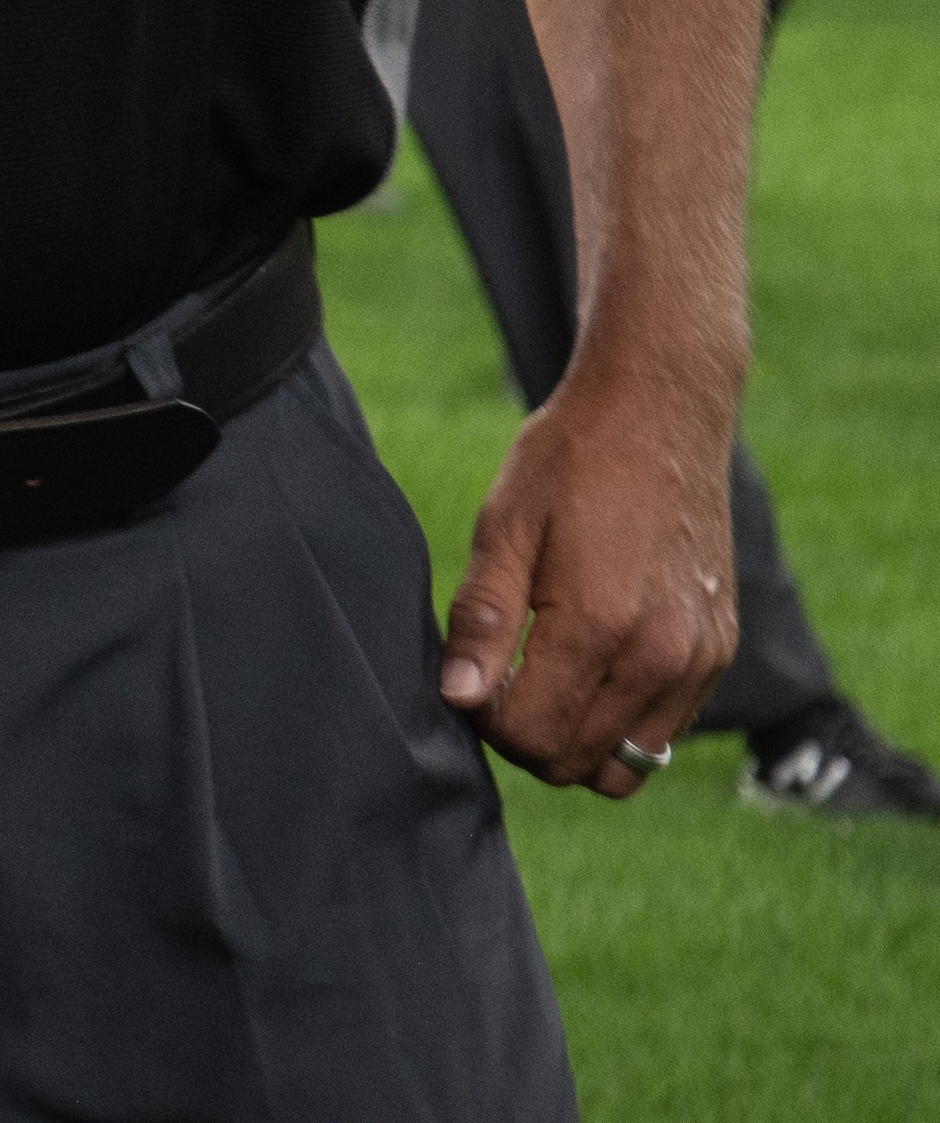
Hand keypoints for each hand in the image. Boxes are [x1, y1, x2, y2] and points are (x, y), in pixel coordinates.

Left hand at [437, 355, 742, 791]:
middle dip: (524, 737)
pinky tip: (587, 667)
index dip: (486, 719)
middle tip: (497, 679)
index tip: (469, 678)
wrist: (660, 414)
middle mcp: (663, 657)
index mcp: (601, 625)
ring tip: (539, 679)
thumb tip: (459, 699)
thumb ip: (482, 619)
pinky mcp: (719, 653)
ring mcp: (700, 660)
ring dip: (574, 742)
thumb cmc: (569, 461)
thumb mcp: (504, 525)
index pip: (532, 734)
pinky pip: (662, 732)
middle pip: (577, 760)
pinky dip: (619, 723)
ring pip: (626, 764)